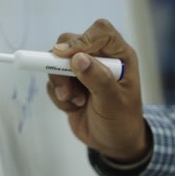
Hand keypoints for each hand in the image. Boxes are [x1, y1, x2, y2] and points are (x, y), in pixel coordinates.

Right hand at [47, 19, 150, 162]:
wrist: (112, 143)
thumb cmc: (121, 121)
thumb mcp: (113, 103)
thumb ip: (98, 79)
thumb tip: (77, 58)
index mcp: (119, 55)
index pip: (100, 32)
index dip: (81, 40)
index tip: (63, 55)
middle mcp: (100, 58)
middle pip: (70, 43)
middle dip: (62, 66)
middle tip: (65, 87)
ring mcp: (82, 70)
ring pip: (56, 63)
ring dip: (60, 84)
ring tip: (76, 103)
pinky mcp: (69, 84)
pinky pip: (53, 82)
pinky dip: (59, 97)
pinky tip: (74, 108)